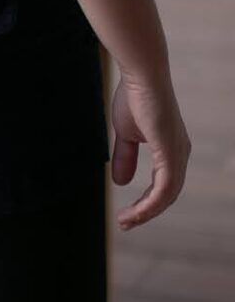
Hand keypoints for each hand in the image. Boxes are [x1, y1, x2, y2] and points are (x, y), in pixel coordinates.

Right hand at [110, 69, 190, 230]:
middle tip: (125, 225)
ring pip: (167, 196)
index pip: (163, 186)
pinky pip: (164, 189)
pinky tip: (134, 212)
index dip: (145, 204)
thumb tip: (121, 182)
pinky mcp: (170, 153)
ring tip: (125, 222)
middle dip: (146, 213)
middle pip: (167, 195)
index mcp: (171, 149)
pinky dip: (149, 204)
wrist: (140, 77)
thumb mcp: (126, 135)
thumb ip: (125, 157)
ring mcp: (177, 154)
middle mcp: (180, 154)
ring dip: (145, 213)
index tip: (125, 216)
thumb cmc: (134, 98)